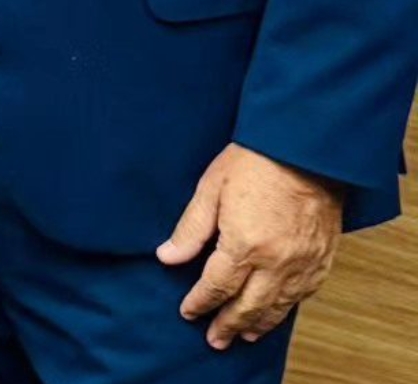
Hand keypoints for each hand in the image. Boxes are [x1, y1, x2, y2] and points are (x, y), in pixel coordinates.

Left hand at [158, 143, 343, 349]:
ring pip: (278, 306)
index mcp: (244, 245)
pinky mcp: (322, 258)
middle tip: (214, 340)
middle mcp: (276, 262)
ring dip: (258, 323)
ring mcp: (303, 263)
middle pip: (248, 306)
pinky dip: (287, 308)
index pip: (217, 286)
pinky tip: (277, 311)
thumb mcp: (210, 188)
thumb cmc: (256, 162)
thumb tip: (167, 257)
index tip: (188, 312)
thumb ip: (190, 229)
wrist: (306, 149)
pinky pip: (304, 294)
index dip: (200, 302)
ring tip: (243, 334)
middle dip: (228, 324)